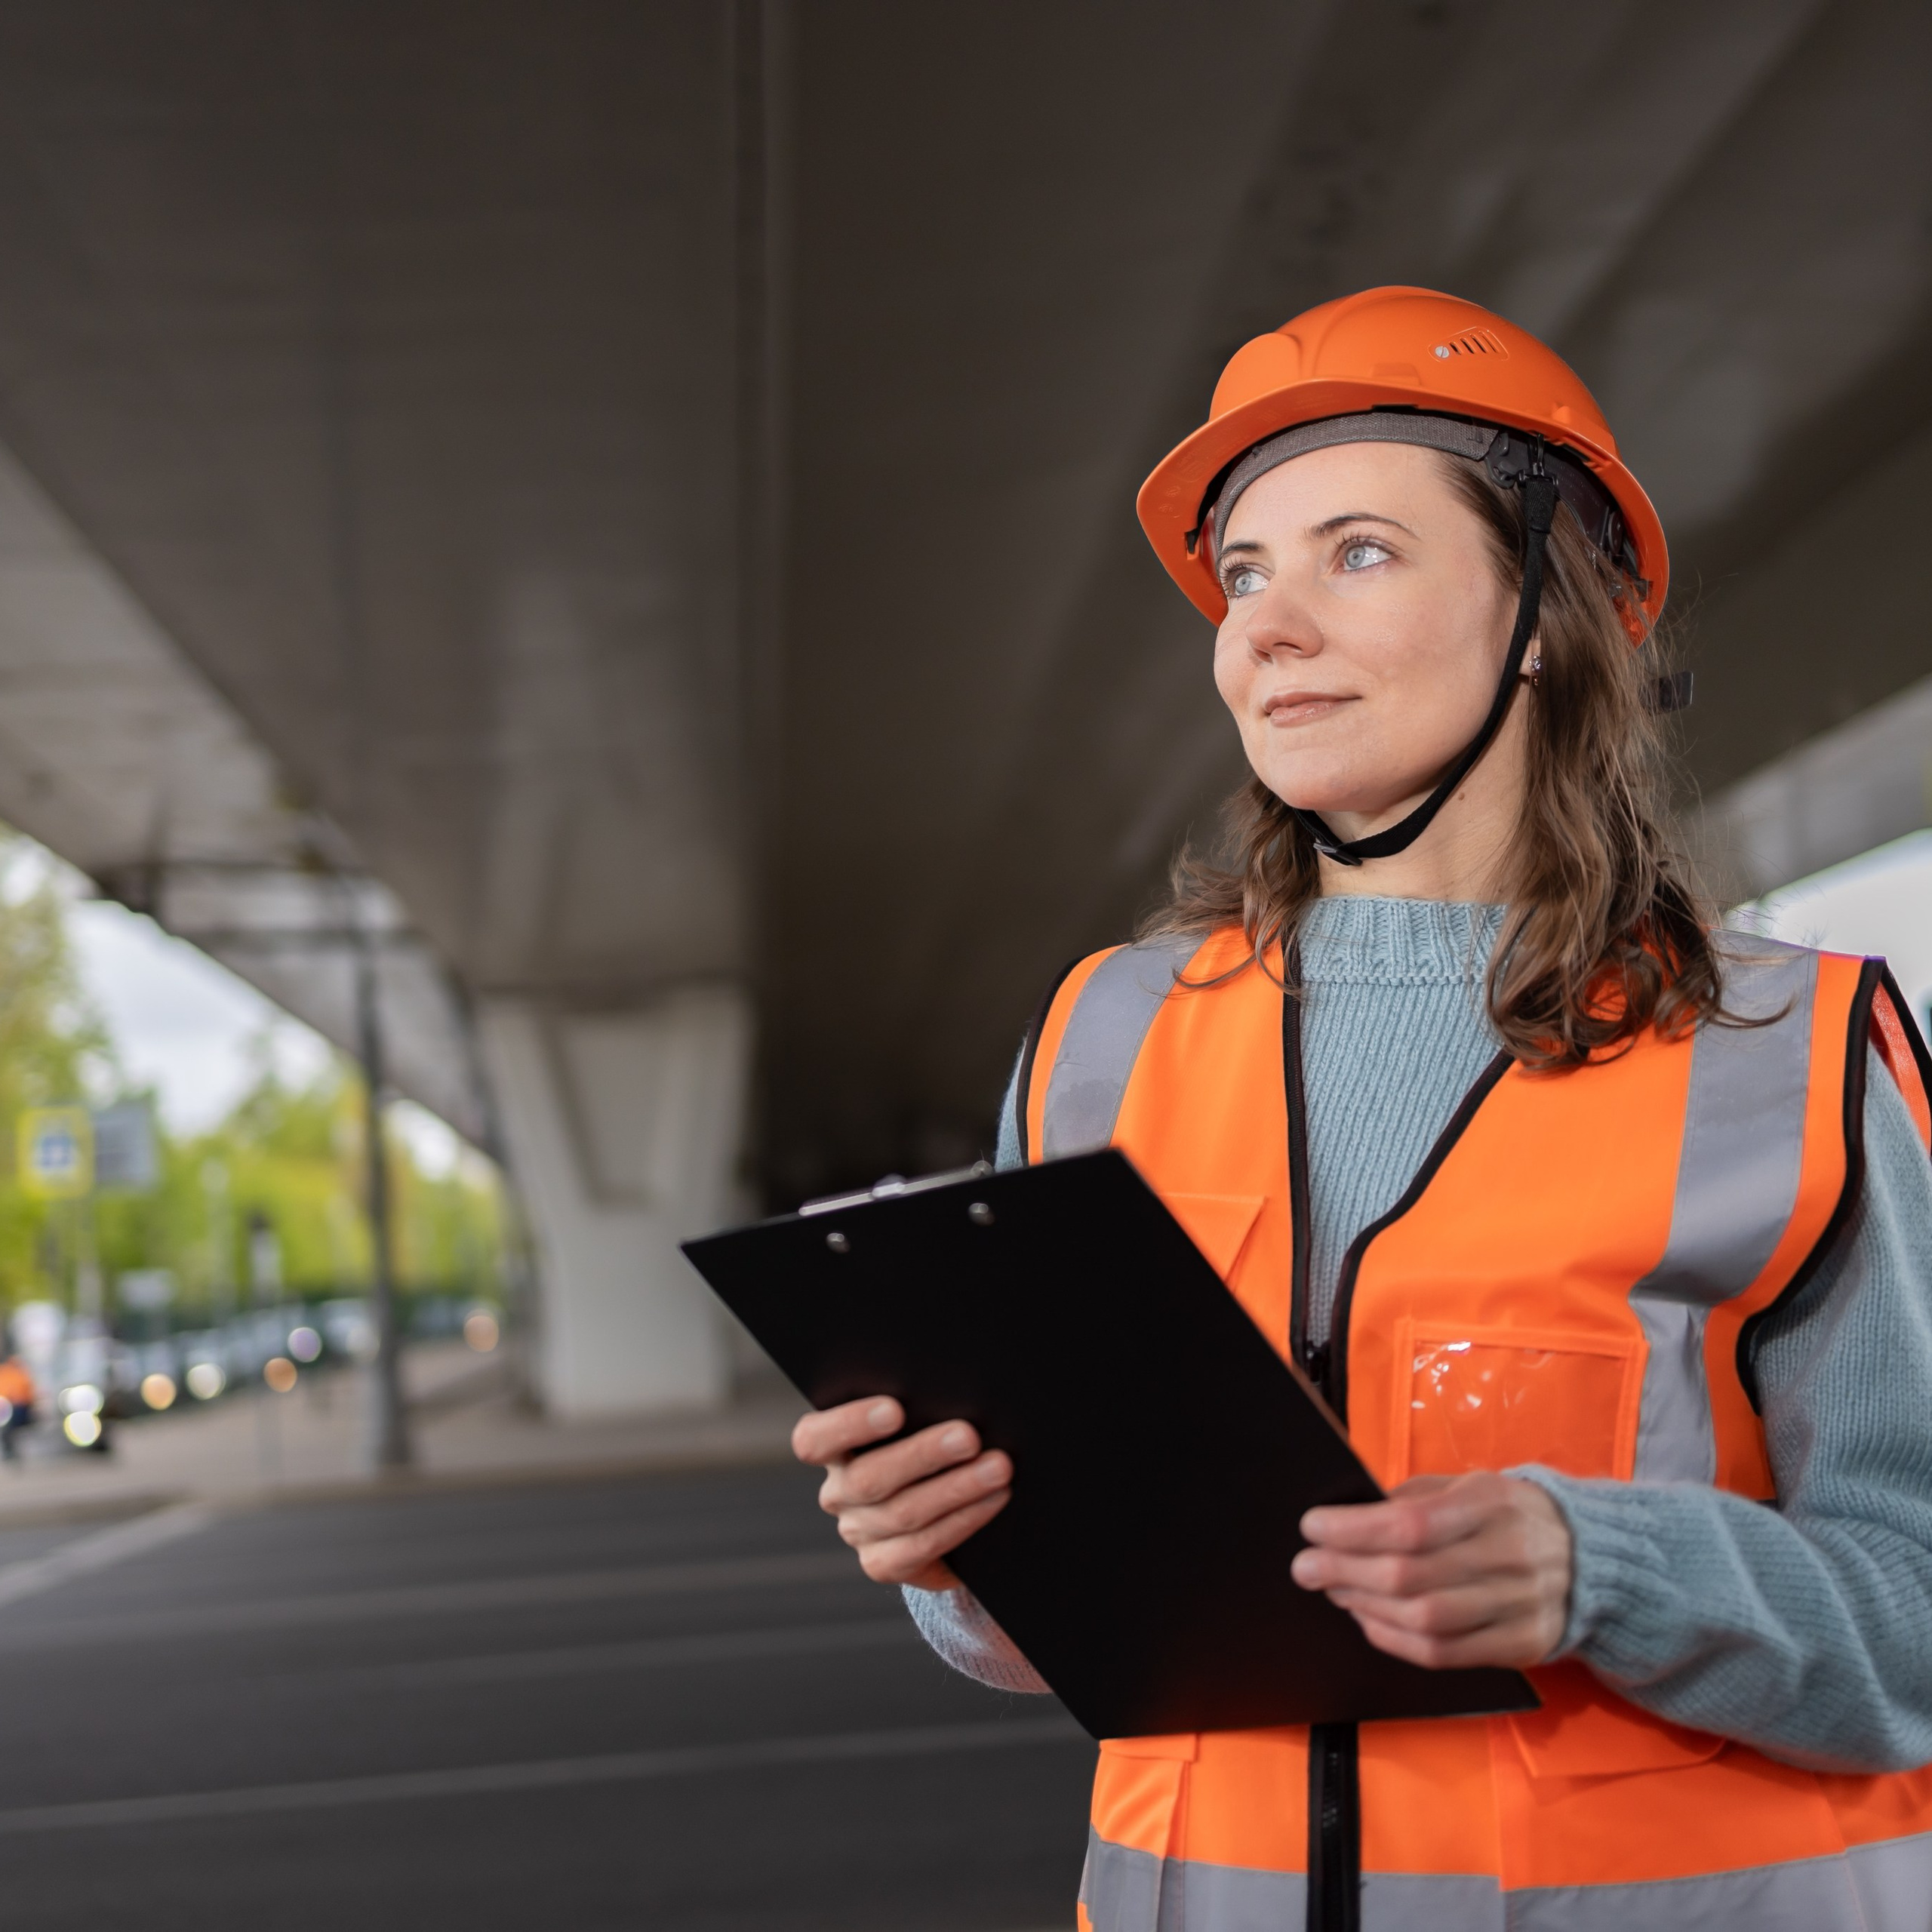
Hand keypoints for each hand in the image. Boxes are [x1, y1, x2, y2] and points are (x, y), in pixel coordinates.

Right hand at [791, 1396, 1011, 1589]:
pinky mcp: (883, 1564)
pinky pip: (923, 1546)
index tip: (896, 1409)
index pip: (814, 1439)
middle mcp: (838, 1492)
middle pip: (869, 1478)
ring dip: (957, 1488)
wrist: (941, 1504)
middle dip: (924, 1455)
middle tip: (970, 1436)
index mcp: (832, 1448)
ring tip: (998, 1468)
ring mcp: (858, 1532)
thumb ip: (919, 1408)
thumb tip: (954, 1391)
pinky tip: (993, 1499)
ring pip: (903, 1514)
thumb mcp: (915, 1421)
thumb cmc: (928, 1440)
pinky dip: (964, 1520)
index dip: (850, 1424)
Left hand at [1291, 1472, 1572, 1668]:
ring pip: (1425, 1620)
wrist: (1592, 1559)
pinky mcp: (1521, 1645)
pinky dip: (1396, 1639)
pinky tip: (1369, 1621)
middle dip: (1345, 1571)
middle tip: (1306, 1567)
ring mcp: (1519, 1605)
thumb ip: (1414, 1499)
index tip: (1312, 1526)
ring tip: (1335, 1591)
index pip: (1412, 1524)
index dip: (1354, 1530)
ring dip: (1366, 1607)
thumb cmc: (1508, 1515)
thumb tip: (1348, 1517)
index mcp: (1493, 1503)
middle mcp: (1509, 1555)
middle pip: (1411, 1575)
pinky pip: (1445, 1653)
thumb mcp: (1469, 1486)